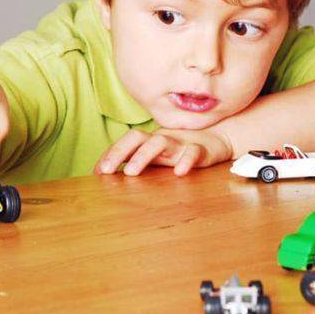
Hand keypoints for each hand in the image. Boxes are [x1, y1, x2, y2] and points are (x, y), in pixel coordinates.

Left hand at [94, 128, 232, 175]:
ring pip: (160, 143)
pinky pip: (193, 153)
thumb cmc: (181, 150)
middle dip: (119, 152)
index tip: (96, 172)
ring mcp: (180, 143)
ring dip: (143, 156)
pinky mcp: (200, 149)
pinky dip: (185, 161)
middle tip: (105, 170)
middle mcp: (161, 139)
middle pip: (137, 138)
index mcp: (150, 141)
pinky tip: (178, 173)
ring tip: (130, 172)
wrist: (218, 139)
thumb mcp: (158, 157)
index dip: (109, 155)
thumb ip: (137, 163)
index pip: (125, 143)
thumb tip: (108, 175)